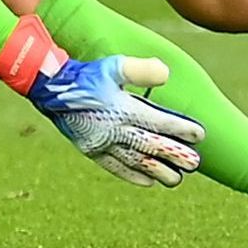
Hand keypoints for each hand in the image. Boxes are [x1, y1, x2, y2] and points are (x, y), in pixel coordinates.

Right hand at [0, 28, 204, 187]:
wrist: (47, 86)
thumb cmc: (83, 73)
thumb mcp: (111, 65)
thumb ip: (140, 70)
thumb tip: (166, 74)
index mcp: (122, 109)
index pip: (158, 122)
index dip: (181, 129)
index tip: (199, 135)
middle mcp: (113, 130)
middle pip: (151, 147)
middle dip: (175, 156)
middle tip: (195, 164)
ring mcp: (101, 142)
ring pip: (135, 162)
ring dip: (158, 171)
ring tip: (176, 179)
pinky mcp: (90, 149)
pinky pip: (115, 167)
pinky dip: (133, 175)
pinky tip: (148, 182)